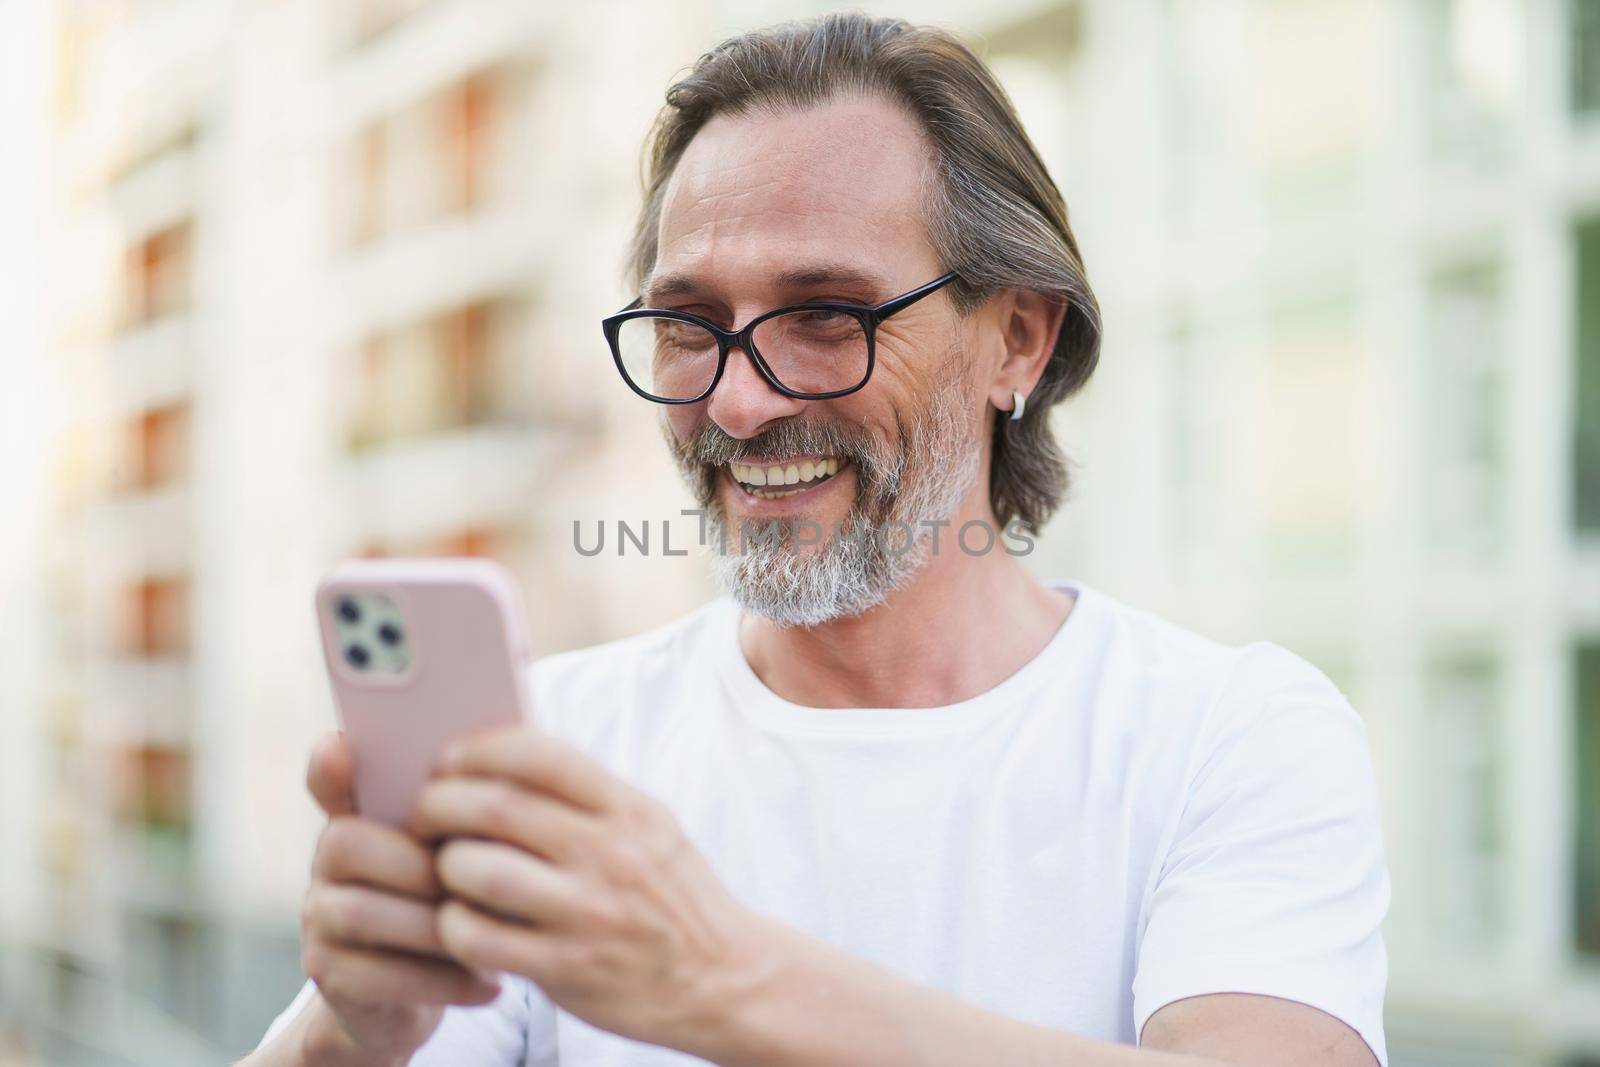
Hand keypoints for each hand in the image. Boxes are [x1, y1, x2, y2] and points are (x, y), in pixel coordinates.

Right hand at [297, 732, 502, 1065]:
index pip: (330, 783)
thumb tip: (511, 766)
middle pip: (348, 845)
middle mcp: (326, 864)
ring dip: (437, 925)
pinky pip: (378, 976)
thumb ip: (469, 815)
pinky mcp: (329, 977)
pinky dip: (444, 980)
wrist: (408, 999)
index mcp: (358, 820)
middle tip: (483, 884)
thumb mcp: (461, 857)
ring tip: (493, 934)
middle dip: (422, 864)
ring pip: (361, 912)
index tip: (341, 748)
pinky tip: (490, 982)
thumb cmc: (450, 907)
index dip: (329, 767)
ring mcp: (318, 921)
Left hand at [409, 727, 768, 1053]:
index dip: (479, 748)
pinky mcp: (568, 970)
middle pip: (496, 806)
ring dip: (443, 865)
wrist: (725, 978)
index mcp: (629, 810)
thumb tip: (501, 760)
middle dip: (440, 803)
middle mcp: (611, 854)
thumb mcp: (650, 828)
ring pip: (480, 870)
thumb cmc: (672, 896)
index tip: (448, 759)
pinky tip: (458, 921)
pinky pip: (480, 937)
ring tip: (442, 868)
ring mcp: (589, 914)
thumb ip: (588, 796)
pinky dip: (453, 925)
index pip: (541, 754)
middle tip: (423, 813)